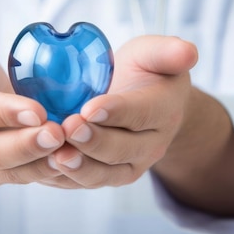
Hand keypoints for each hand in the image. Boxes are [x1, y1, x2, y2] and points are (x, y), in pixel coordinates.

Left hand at [41, 36, 196, 188]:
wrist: (142, 102)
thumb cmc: (144, 73)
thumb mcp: (154, 55)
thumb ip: (168, 51)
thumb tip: (188, 51)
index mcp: (163, 109)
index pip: (141, 113)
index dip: (116, 112)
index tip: (90, 107)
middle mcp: (150, 144)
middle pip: (121, 149)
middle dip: (93, 141)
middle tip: (67, 128)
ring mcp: (129, 164)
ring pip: (105, 173)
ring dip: (79, 167)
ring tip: (56, 156)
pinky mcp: (107, 176)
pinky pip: (86, 182)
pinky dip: (65, 179)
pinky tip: (45, 167)